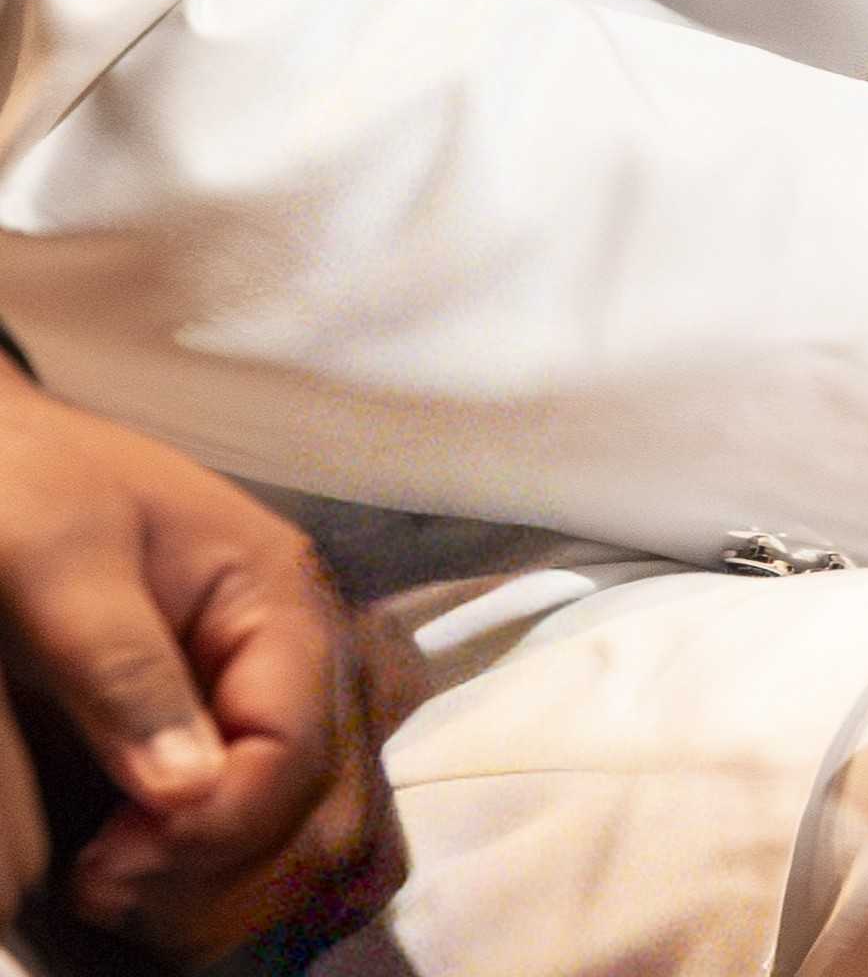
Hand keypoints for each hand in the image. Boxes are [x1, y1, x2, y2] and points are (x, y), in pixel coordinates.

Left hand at [0, 364, 408, 964]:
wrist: (4, 464)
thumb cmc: (24, 490)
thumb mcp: (52, 557)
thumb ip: (121, 664)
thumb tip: (187, 791)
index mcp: (283, 599)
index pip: (299, 750)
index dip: (213, 831)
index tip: (99, 865)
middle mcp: (314, 658)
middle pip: (335, 814)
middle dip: (222, 878)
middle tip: (99, 882)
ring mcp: (293, 702)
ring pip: (339, 842)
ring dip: (241, 898)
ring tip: (122, 889)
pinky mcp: (255, 740)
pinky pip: (308, 833)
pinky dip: (259, 886)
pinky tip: (170, 889)